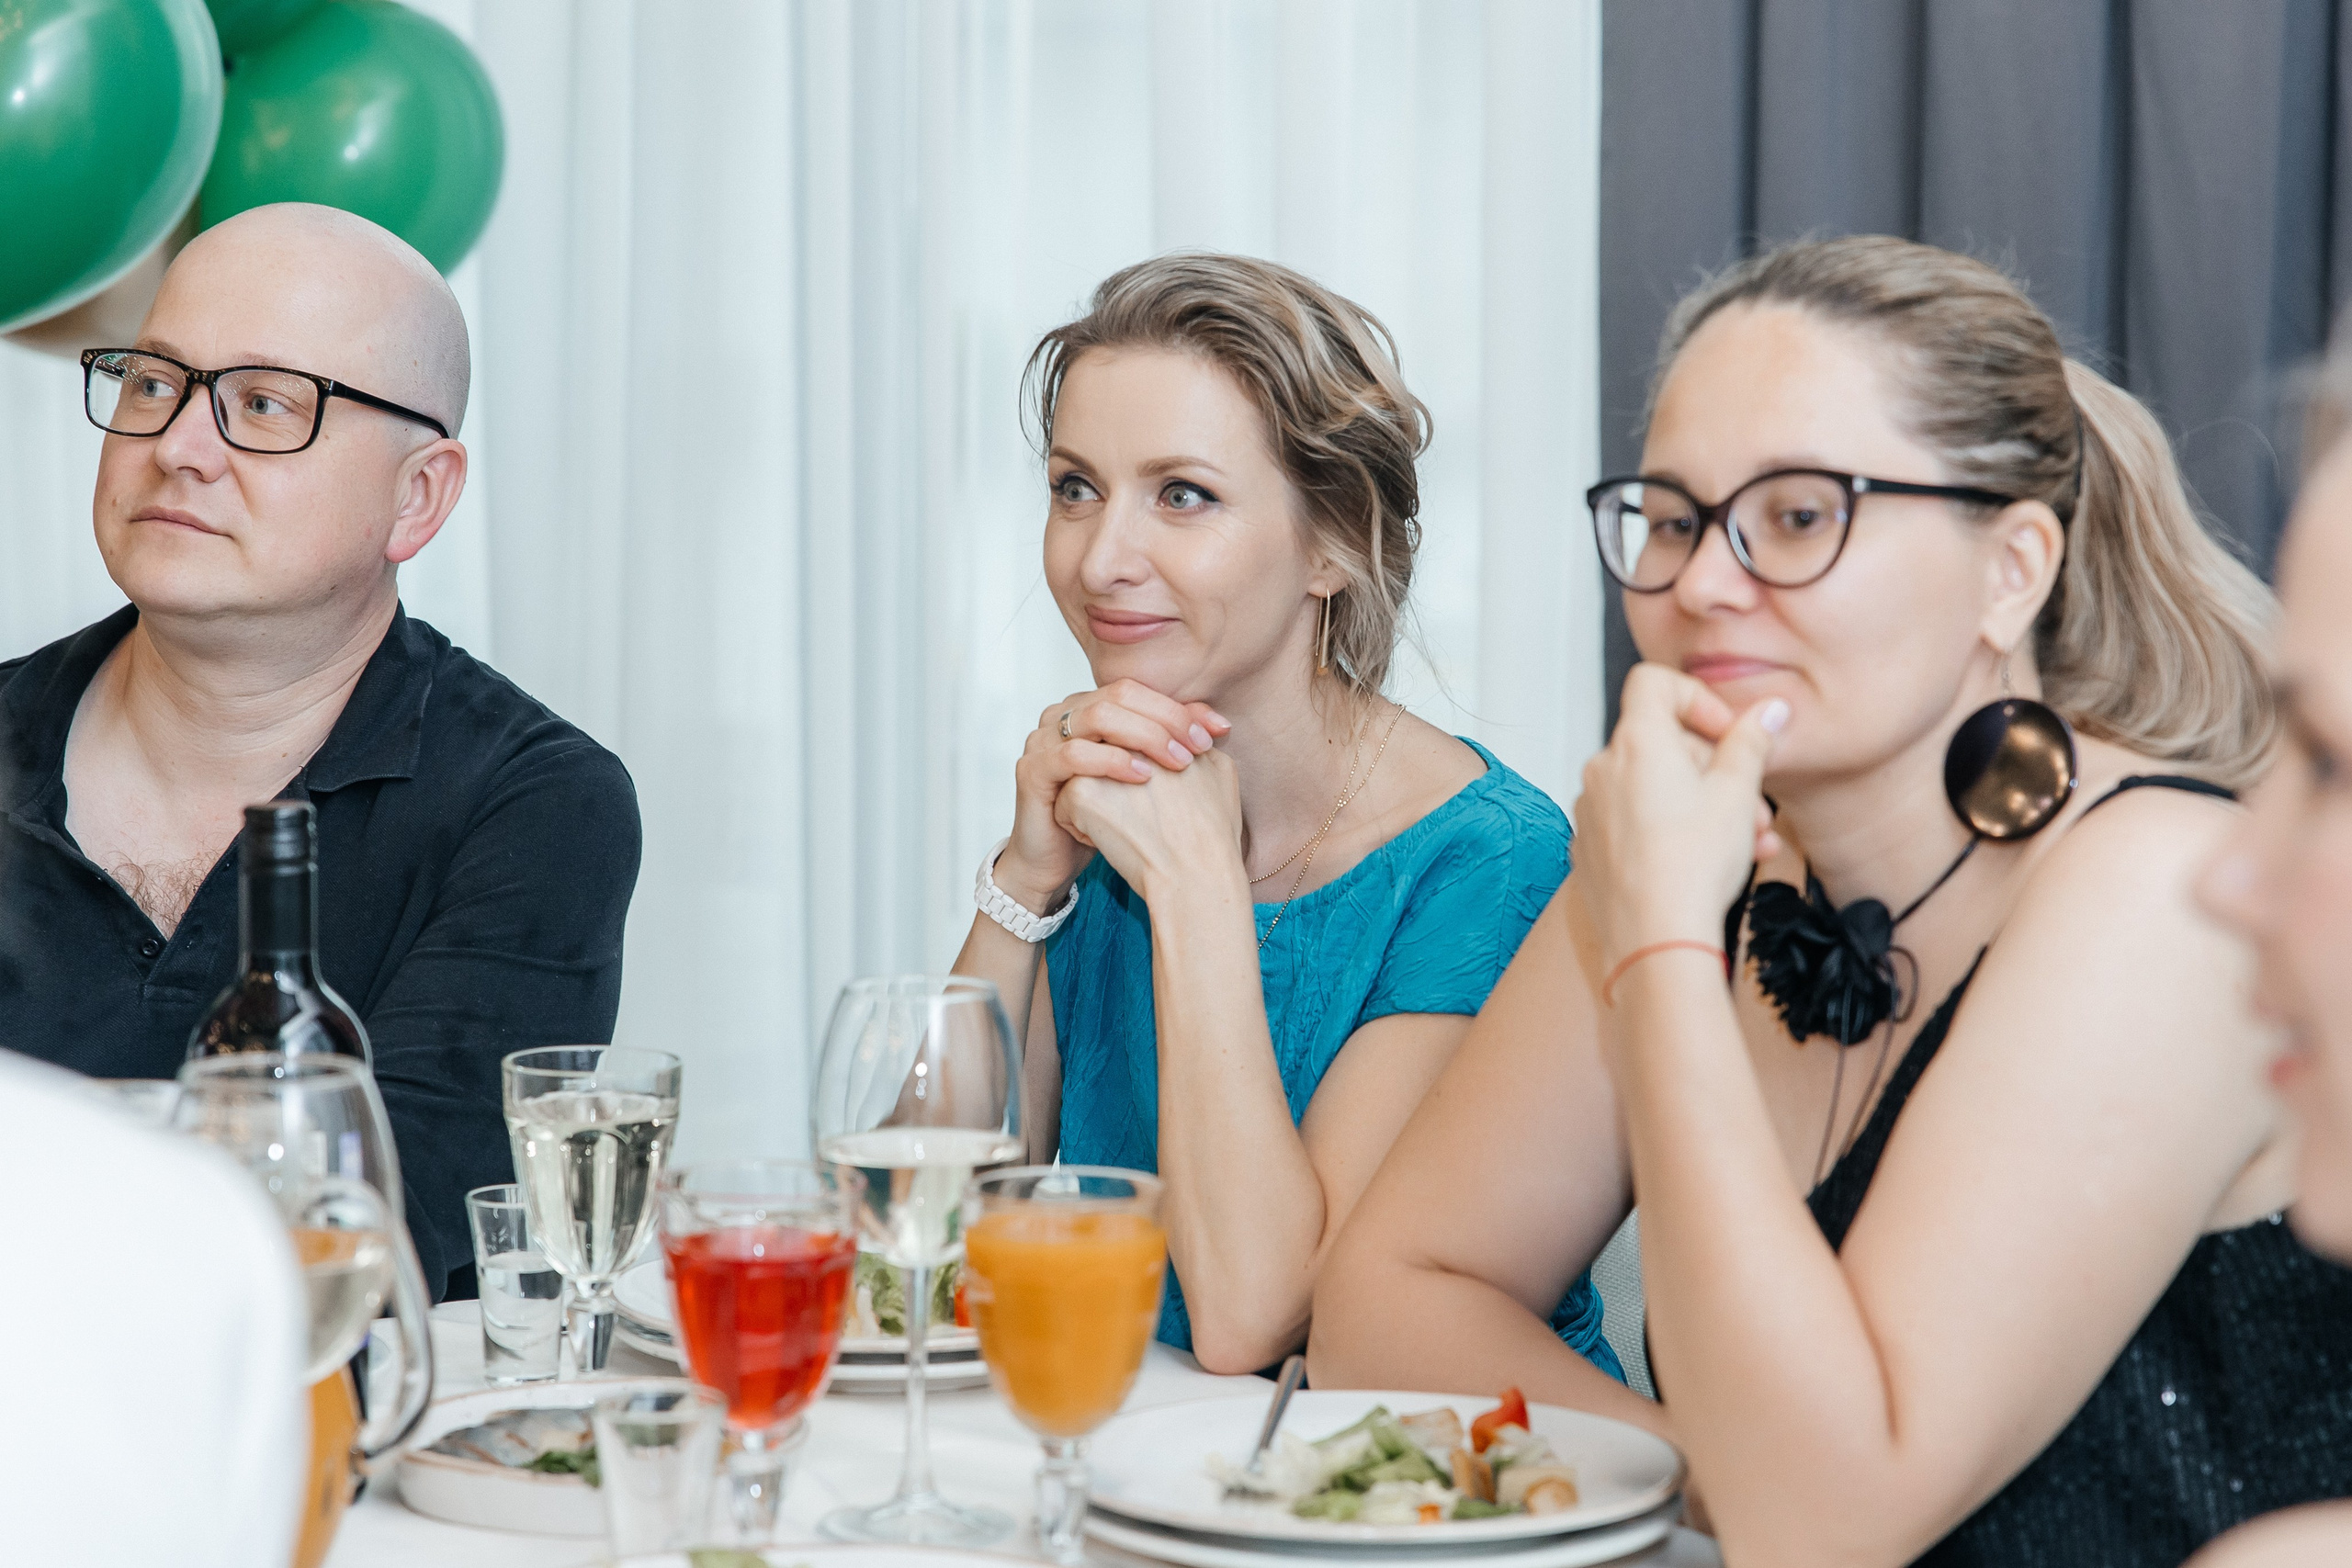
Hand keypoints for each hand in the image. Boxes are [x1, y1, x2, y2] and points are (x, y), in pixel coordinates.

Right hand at [996, 679, 1229, 911]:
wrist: (1059, 860)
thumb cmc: (1107, 818)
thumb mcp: (1147, 776)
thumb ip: (1175, 744)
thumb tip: (1221, 725)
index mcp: (1088, 706)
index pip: (1137, 689)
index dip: (1178, 708)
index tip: (1214, 734)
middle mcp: (1062, 714)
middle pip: (1119, 695)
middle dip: (1166, 719)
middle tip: (1198, 748)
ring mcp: (1042, 739)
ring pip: (1098, 717)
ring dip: (1145, 736)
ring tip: (1178, 763)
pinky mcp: (1031, 771)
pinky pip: (1072, 754)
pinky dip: (1111, 761)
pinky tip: (1142, 777)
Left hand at [1571, 663, 1786, 963]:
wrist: (1654, 940)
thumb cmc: (1692, 867)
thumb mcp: (1737, 794)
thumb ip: (1750, 744)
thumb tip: (1766, 711)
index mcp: (1636, 743)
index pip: (1654, 683)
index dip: (1697, 699)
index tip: (1728, 733)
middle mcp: (1603, 769)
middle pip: (1663, 744)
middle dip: (1717, 769)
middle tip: (1756, 808)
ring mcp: (1591, 809)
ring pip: (1655, 789)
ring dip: (1704, 805)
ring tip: (1750, 842)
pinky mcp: (1590, 848)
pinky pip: (1634, 822)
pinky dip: (1671, 830)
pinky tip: (1708, 863)